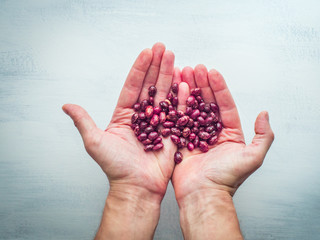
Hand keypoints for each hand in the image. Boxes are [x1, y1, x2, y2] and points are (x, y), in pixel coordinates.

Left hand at [62, 43, 180, 238]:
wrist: (137, 187)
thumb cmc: (116, 168)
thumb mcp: (95, 142)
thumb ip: (84, 121)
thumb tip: (67, 105)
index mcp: (125, 115)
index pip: (133, 86)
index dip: (140, 69)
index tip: (147, 52)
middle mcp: (143, 116)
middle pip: (151, 85)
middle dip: (157, 66)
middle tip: (164, 48)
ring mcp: (159, 122)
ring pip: (165, 94)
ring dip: (170, 75)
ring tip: (174, 58)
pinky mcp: (173, 131)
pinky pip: (179, 111)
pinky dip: (182, 96)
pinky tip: (185, 82)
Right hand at [172, 65, 273, 238]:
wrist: (203, 194)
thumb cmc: (227, 179)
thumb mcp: (253, 157)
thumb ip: (263, 136)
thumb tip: (265, 114)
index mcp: (229, 132)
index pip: (224, 104)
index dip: (219, 87)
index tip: (212, 71)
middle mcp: (212, 131)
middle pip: (207, 102)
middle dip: (202, 83)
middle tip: (195, 67)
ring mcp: (195, 134)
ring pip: (191, 107)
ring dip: (188, 89)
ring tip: (182, 73)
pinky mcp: (180, 140)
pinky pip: (178, 118)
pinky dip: (176, 104)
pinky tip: (173, 91)